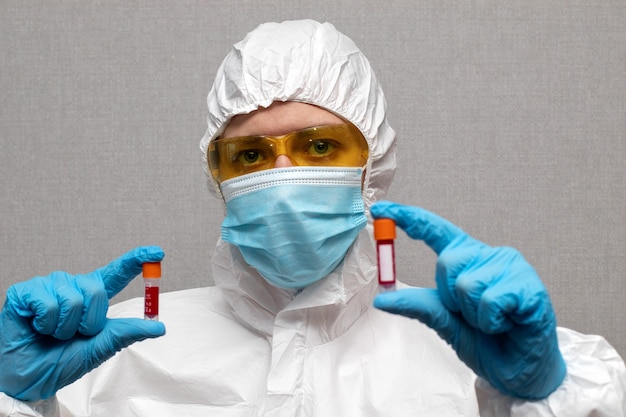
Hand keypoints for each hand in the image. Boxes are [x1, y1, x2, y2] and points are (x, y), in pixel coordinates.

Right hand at [0, 246, 165, 400]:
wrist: (28, 378)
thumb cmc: (61, 361)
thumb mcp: (99, 348)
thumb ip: (126, 333)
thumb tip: (158, 327)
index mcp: (92, 295)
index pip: (117, 272)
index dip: (136, 260)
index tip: (157, 252)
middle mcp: (73, 285)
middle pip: (97, 291)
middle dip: (88, 323)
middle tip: (72, 335)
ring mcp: (49, 285)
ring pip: (73, 300)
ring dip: (65, 328)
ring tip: (52, 333)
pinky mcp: (26, 291)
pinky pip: (49, 305)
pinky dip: (46, 325)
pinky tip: (37, 327)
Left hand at [371, 201, 565, 398]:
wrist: (522, 372)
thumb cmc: (488, 343)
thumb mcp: (445, 323)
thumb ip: (419, 305)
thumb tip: (382, 298)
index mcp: (469, 259)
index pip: (436, 231)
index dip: (408, 218)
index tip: (381, 210)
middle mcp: (490, 256)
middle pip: (447, 261)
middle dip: (451, 297)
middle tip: (474, 316)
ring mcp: (512, 268)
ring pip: (466, 285)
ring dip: (474, 315)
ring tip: (495, 322)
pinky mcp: (529, 286)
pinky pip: (491, 300)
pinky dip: (492, 321)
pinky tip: (508, 324)